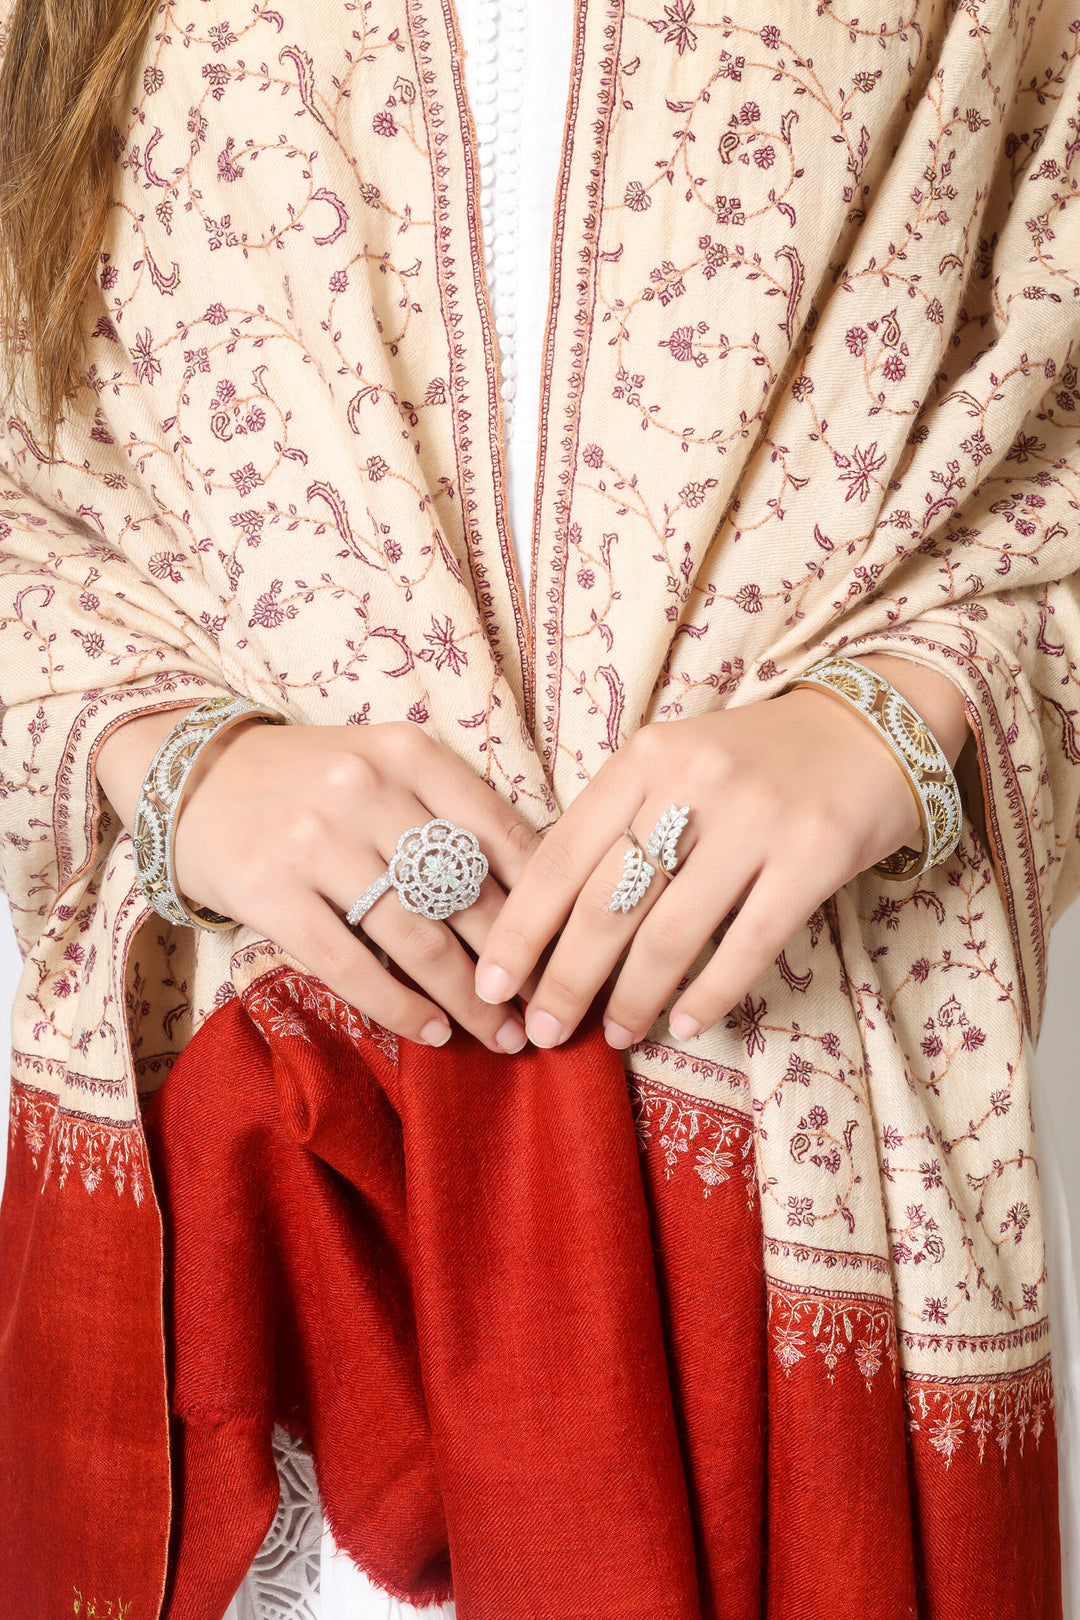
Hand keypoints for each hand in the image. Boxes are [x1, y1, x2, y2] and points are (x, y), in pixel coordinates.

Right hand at [96, 709, 541, 1052]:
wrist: (191, 775)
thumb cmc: (309, 781)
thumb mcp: (384, 766)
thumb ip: (450, 813)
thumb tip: (537, 892)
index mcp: (409, 753)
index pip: (501, 833)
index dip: (544, 902)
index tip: (569, 950)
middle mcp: (367, 788)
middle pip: (466, 893)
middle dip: (514, 963)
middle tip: (545, 1010)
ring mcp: (315, 839)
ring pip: (416, 936)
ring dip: (466, 998)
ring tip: (498, 1035)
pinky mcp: (271, 890)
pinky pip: (351, 964)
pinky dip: (400, 1007)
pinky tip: (432, 1032)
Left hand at [474, 658, 970, 1050]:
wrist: (870, 728)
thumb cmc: (755, 762)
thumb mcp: (675, 766)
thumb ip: (620, 824)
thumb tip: (552, 925)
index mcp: (644, 757)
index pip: (561, 855)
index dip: (521, 928)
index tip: (493, 984)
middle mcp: (693, 781)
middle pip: (607, 902)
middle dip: (566, 979)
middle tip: (544, 1030)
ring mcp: (756, 818)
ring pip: (671, 932)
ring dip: (633, 997)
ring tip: (614, 1035)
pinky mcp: (815, 854)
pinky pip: (747, 944)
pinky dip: (709, 994)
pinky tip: (684, 1024)